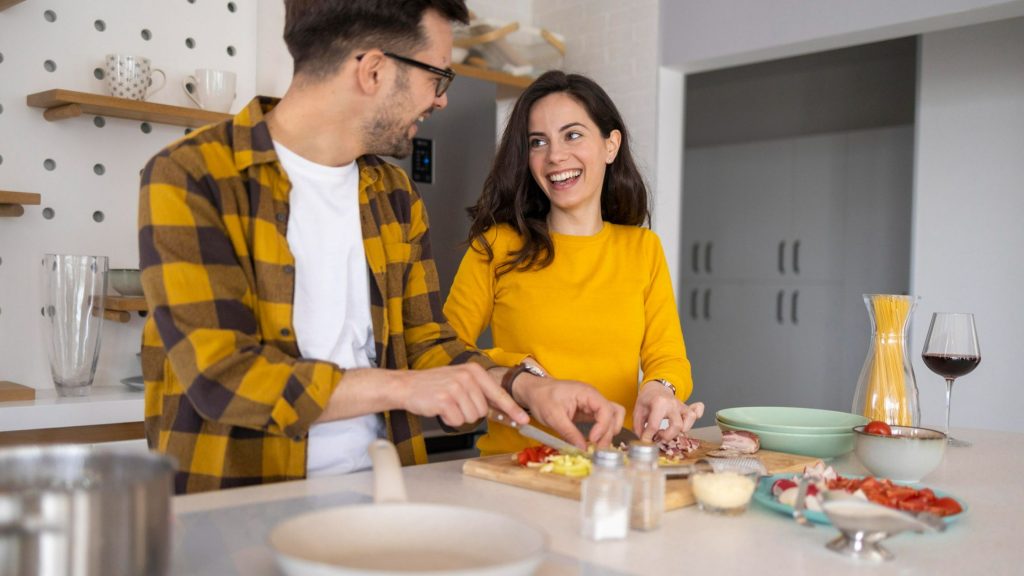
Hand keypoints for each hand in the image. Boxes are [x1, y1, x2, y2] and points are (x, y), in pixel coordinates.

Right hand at [397, 364, 527, 427]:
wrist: (407, 386)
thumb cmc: (435, 386)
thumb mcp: (461, 382)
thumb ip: (482, 394)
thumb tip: (504, 412)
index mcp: (474, 371)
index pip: (498, 393)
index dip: (512, 410)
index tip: (523, 420)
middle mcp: (467, 376)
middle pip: (483, 411)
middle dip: (470, 413)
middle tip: (455, 404)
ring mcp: (456, 387)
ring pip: (471, 418)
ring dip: (459, 417)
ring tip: (447, 405)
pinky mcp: (445, 399)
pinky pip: (457, 421)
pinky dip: (449, 420)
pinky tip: (440, 409)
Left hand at [514, 375, 624, 449]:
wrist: (534, 391)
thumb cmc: (542, 398)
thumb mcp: (553, 417)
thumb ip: (569, 433)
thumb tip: (582, 449)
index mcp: (586, 393)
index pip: (606, 409)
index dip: (603, 426)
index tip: (592, 440)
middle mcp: (593, 397)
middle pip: (613, 414)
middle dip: (607, 433)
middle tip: (596, 449)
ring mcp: (592, 404)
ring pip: (612, 416)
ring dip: (609, 431)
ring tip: (598, 445)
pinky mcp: (589, 411)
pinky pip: (603, 420)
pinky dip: (603, 431)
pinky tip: (594, 441)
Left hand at [633, 380, 704, 441]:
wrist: (656, 387)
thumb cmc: (648, 398)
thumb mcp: (638, 410)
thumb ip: (638, 426)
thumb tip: (644, 440)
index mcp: (659, 403)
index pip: (654, 425)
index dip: (648, 437)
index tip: (645, 441)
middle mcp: (673, 404)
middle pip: (677, 426)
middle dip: (667, 436)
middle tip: (658, 436)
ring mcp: (681, 406)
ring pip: (689, 420)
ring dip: (680, 431)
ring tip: (669, 431)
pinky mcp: (687, 409)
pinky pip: (697, 413)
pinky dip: (697, 418)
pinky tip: (688, 422)